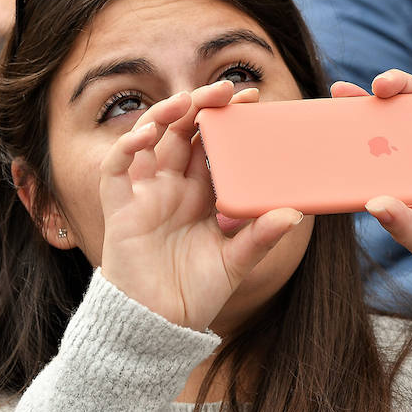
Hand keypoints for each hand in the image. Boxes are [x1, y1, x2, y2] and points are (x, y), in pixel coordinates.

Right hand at [98, 82, 303, 330]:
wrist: (158, 323)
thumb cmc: (196, 292)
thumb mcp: (236, 262)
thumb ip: (260, 237)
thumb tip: (294, 214)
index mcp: (200, 193)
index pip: (212, 144)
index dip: (227, 119)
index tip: (252, 98)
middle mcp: (171, 186)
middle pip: (181, 131)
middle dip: (201, 106)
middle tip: (226, 88)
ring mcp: (144, 193)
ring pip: (149, 138)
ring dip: (165, 114)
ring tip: (187, 100)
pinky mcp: (120, 206)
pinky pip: (117, 167)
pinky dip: (127, 146)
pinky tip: (147, 134)